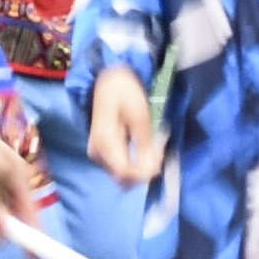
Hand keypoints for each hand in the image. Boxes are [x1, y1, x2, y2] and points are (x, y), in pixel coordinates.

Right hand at [85, 69, 165, 187]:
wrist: (108, 81)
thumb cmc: (125, 93)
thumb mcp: (140, 115)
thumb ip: (146, 143)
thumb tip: (153, 170)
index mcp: (105, 142)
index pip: (125, 173)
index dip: (146, 172)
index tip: (161, 155)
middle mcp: (98, 153)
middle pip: (123, 178)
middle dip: (145, 169)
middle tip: (159, 149)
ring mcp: (98, 154)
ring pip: (123, 174)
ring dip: (141, 166)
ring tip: (153, 145)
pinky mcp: (102, 153)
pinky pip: (121, 166)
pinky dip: (135, 162)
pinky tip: (145, 146)